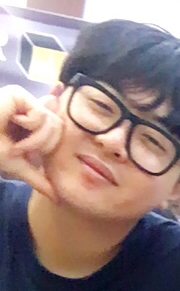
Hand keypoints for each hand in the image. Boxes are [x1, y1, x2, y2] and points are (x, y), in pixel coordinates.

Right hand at [0, 84, 62, 199]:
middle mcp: (28, 108)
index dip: (54, 121)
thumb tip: (57, 197)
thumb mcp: (18, 167)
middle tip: (20, 149)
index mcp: (29, 123)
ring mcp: (22, 100)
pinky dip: (28, 127)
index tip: (52, 102)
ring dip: (34, 140)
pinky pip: (39, 115)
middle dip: (42, 145)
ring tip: (14, 142)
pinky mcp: (16, 94)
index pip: (54, 121)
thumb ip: (39, 175)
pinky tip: (10, 123)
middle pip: (58, 126)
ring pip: (52, 122)